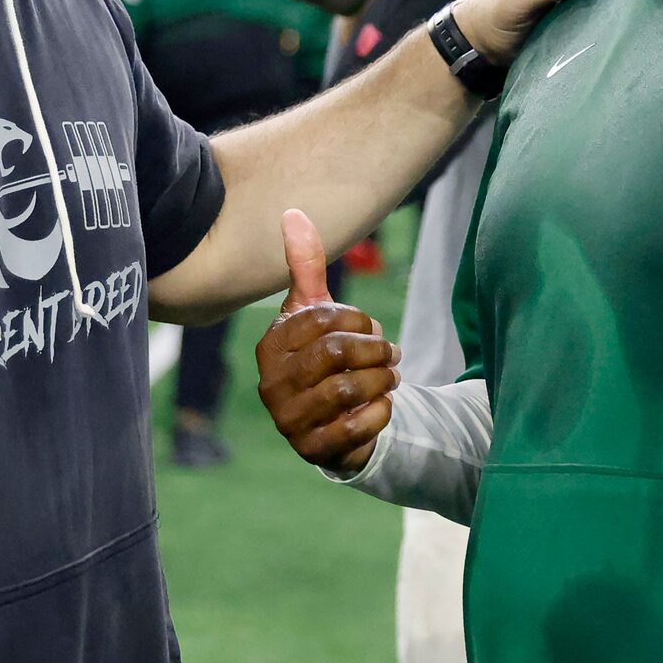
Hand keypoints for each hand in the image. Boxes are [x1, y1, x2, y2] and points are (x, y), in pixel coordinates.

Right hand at [255, 209, 400, 474]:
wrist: (334, 419)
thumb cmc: (323, 357)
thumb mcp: (316, 312)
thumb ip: (305, 267)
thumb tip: (293, 213)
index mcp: (271, 345)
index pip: (320, 318)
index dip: (358, 319)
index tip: (373, 326)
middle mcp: (272, 383)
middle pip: (335, 353)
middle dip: (375, 349)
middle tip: (392, 353)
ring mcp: (289, 420)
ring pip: (347, 390)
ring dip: (383, 380)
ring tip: (392, 377)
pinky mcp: (312, 450)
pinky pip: (355, 427)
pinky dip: (380, 412)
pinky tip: (384, 406)